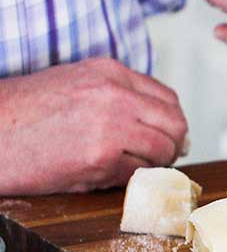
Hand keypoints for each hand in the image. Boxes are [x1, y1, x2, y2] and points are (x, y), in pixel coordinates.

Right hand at [0, 58, 187, 195]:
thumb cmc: (26, 111)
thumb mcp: (76, 83)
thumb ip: (120, 96)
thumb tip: (162, 123)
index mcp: (110, 73)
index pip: (168, 99)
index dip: (172, 123)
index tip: (168, 136)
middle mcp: (115, 95)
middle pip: (175, 126)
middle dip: (172, 145)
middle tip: (161, 157)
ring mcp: (110, 127)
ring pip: (162, 152)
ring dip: (153, 164)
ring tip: (128, 165)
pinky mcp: (100, 159)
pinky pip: (137, 174)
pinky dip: (128, 179)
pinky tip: (106, 174)